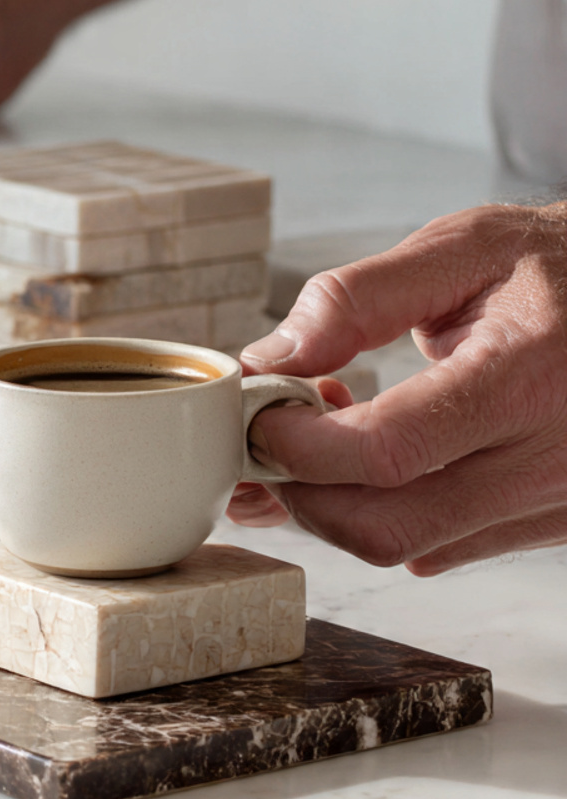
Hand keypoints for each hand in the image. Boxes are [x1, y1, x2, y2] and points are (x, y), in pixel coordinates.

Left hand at [227, 202, 566, 574]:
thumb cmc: (558, 267)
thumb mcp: (460, 250)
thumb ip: (356, 300)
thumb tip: (272, 358)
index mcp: (525, 376)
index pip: (385, 450)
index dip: (298, 444)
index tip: (261, 413)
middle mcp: (550, 459)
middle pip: (385, 525)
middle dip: (303, 488)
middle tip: (282, 430)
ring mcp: (557, 503)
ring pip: (407, 547)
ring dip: (338, 502)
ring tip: (333, 431)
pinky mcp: (550, 523)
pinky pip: (442, 547)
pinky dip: (384, 513)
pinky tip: (378, 457)